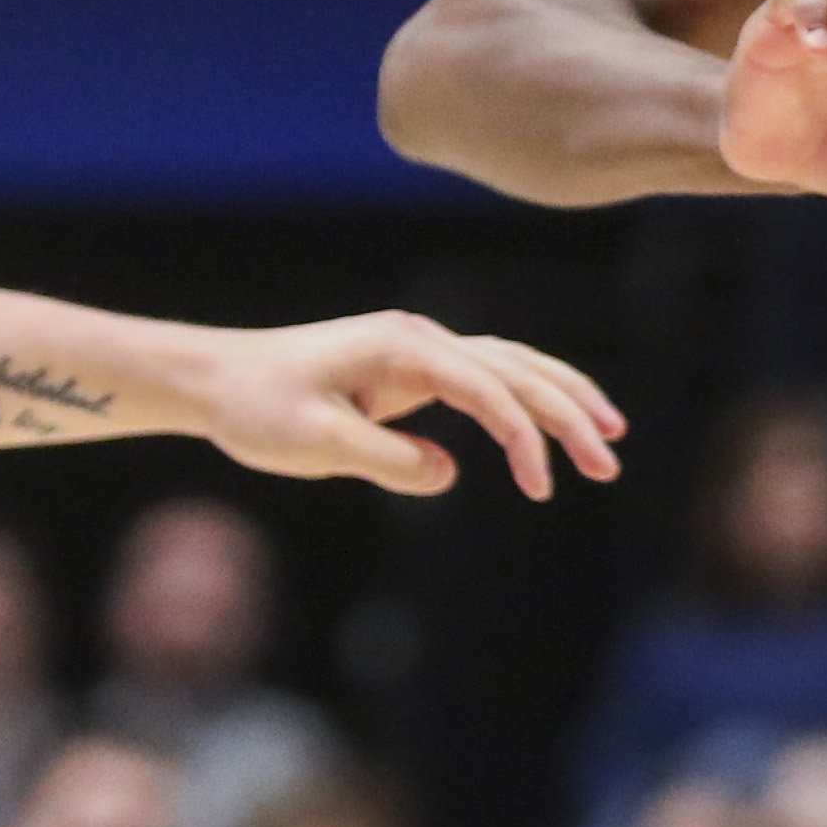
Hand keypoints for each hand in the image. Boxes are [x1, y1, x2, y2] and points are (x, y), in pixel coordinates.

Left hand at [149, 313, 622, 500]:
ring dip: (562, 399)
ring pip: (513, 364)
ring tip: (609, 437)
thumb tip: (448, 473)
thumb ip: (385, 460)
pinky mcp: (413, 370)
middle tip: (609, 464)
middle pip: (518, 367)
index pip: (487, 388)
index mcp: (402, 350)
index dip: (524, 436)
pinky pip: (488, 377)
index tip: (542, 487)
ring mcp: (419, 350)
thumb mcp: (314, 444)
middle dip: (569, 413)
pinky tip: (550, 427)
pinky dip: (527, 399)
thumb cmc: (258, 408)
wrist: (217, 378)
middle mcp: (421, 340)